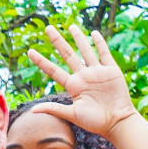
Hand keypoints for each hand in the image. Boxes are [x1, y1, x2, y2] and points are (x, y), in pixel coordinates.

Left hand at [25, 24, 140, 141]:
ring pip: (86, 50)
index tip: (30, 51)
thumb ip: (54, 109)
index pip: (53, 70)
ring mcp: (97, 72)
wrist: (117, 122)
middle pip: (68, 54)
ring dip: (78, 38)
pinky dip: (99, 43)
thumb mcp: (72, 115)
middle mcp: (83, 76)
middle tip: (48, 28)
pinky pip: (104, 53)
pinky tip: (93, 33)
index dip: (41, 61)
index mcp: (73, 86)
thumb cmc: (94, 122)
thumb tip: (32, 110)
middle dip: (58, 41)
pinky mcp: (111, 70)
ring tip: (71, 26)